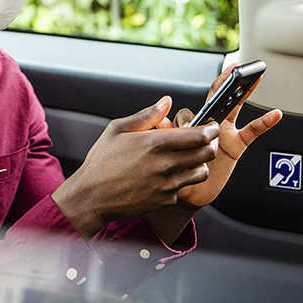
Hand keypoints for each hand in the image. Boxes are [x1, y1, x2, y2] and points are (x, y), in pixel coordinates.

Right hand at [51, 96, 219, 240]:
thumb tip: (166, 102)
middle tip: (204, 141)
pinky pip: (184, 187)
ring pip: (201, 172)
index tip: (210, 126)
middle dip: (210, 144)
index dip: (210, 128)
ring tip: (187, 158)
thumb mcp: (117, 129)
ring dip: (199, 163)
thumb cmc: (102, 162)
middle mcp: (166, 164)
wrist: (92, 196)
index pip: (199, 135)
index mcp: (155, 143)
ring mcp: (168, 184)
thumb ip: (147, 115)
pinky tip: (166, 175)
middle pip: (207, 153)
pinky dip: (180, 180)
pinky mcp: (166, 200)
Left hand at [158, 63, 282, 209]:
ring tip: (255, 78)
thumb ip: (164, 133)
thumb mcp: (167, 148)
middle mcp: (210, 124)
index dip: (213, 85)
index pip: (204, 99)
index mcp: (193, 121)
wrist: (187, 193)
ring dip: (245, 93)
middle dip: (229, 81)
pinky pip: (252, 132)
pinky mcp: (236, 146)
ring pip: (236, 109)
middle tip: (238, 66)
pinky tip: (275, 114)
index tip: (223, 70)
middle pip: (221, 98)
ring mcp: (224, 134)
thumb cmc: (176, 168)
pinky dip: (264, 123)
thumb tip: (160, 121)